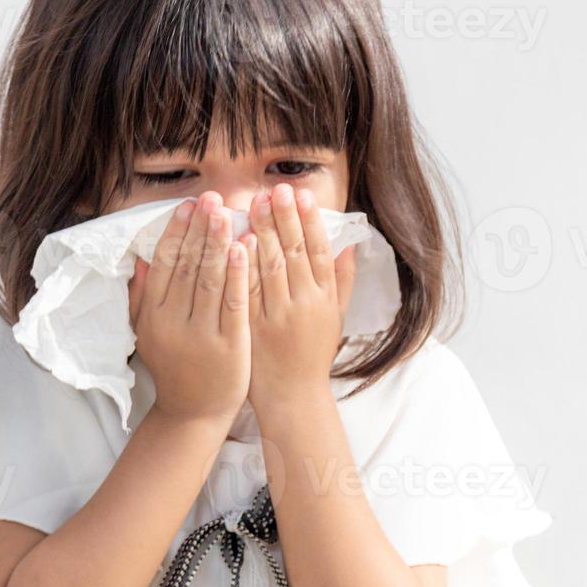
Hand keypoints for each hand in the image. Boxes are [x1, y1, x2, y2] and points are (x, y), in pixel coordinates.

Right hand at [128, 191, 250, 426]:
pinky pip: (234, 303)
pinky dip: (239, 273)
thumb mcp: (148, 333)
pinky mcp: (229, 346)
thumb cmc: (175, 367)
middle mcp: (173, 323)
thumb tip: (141, 258)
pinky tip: (245, 247)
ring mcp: (201, 335)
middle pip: (186, 266)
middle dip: (200, 229)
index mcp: (153, 316)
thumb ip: (142, 297)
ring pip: (209, 280)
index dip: (177, 232)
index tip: (188, 205)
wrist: (194, 413)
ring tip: (228, 212)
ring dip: (218, 242)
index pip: (164, 265)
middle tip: (211, 198)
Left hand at [242, 183, 356, 414]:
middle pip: (294, 253)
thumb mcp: (336, 317)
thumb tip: (349, 243)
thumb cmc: (313, 354)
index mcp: (325, 299)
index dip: (311, 222)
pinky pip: (247, 291)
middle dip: (284, 218)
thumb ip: (343, 280)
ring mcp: (278, 316)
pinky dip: (243, 265)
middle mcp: (304, 305)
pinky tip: (236, 241)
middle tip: (275, 189)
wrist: (292, 396)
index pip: (320, 252)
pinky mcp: (254, 328)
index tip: (303, 196)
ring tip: (254, 203)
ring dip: (261, 233)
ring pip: (270, 267)